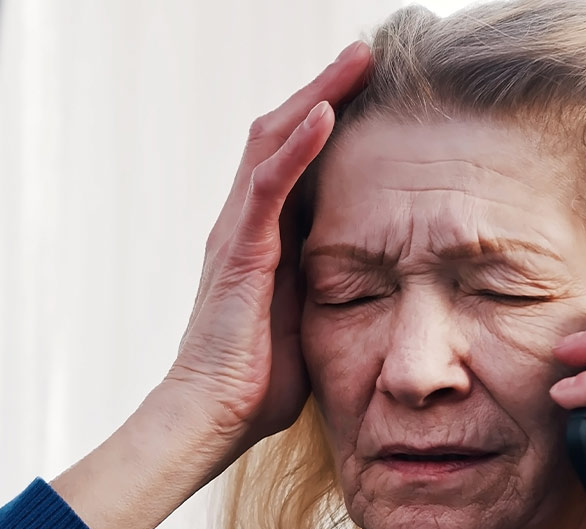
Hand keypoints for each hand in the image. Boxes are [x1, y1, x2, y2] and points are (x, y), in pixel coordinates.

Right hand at [162, 40, 370, 462]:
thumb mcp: (307, 320)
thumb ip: (326, 286)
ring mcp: (236, 233)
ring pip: (271, 142)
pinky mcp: (238, 253)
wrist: (211, 418)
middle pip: (278, 133)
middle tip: (365, 53)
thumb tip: (374, 279)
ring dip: (315, 96)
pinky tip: (327, 112)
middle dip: (323, 89)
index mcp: (260, 238)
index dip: (324, 117)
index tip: (368, 90)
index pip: (289, 158)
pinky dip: (297, 146)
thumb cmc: (257, 384)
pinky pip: (267, 186)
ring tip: (355, 61)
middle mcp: (242, 223)